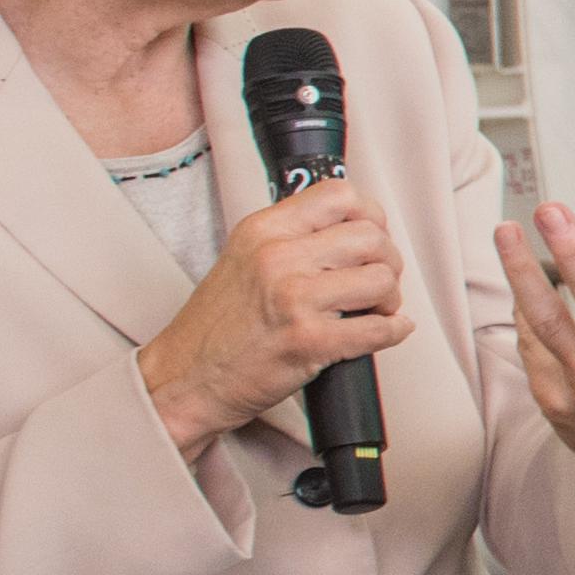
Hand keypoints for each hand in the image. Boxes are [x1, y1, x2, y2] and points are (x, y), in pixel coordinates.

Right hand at [139, 179, 411, 458]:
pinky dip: (392, 332)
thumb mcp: (244, 258)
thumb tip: (359, 228)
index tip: (373, 236)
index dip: (371, 216)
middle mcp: (278, 256)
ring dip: (389, 299)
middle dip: (388, 262)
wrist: (182, 380)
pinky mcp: (308, 340)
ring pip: (382, 279)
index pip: (341, 195)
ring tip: (373, 311)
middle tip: (377, 283)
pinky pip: (379, 328)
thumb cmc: (217, 327)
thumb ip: (294, 238)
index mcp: (264, 229)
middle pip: (372, 237)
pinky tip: (382, 332)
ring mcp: (293, 298)